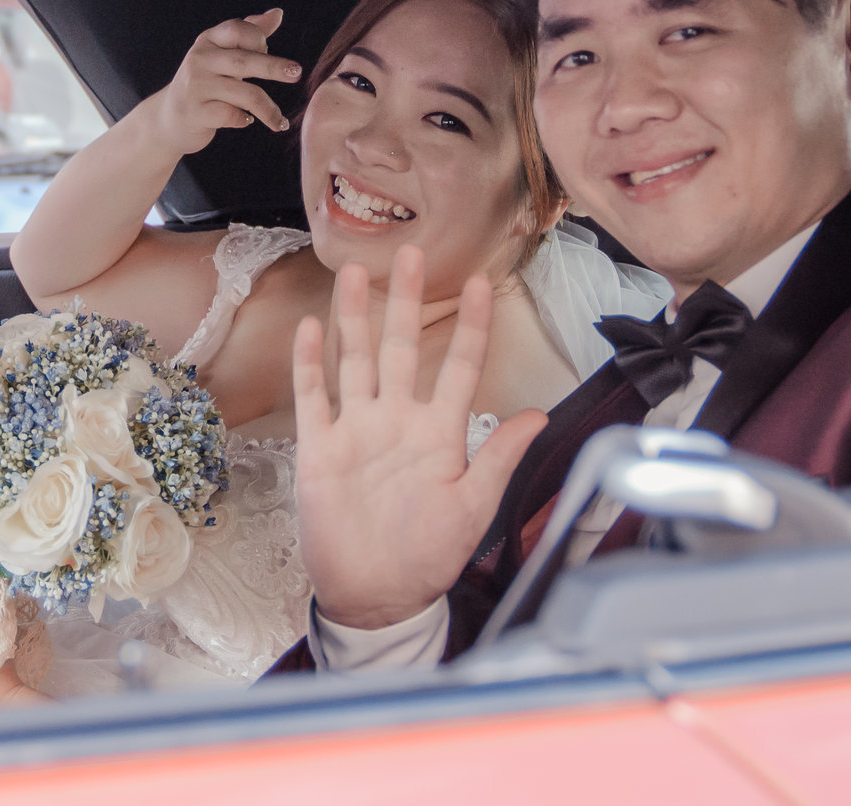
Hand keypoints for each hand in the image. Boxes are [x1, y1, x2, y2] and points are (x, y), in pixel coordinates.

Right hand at [146, 9, 301, 154]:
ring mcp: (196, 87)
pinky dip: (245, 120)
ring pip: (244, 93)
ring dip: (268, 109)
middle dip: (273, 66)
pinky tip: (248, 121)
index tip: (266, 51)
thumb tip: (278, 13)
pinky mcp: (196, 113)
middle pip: (243, 60)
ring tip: (281, 122)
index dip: (258, 38)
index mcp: (208, 41)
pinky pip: (231, 116)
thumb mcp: (222, 53)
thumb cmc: (205, 81)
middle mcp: (200, 60)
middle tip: (297, 73)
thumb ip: (249, 33)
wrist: (169, 117)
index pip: (237, 29)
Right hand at [292, 246, 546, 630]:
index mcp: (439, 432)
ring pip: (357, 360)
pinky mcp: (320, 448)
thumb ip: (499, 457)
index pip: (461, 366)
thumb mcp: (474, 507)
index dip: (473, 326)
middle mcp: (398, 420)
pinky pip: (314, 397)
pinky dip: (310, 363)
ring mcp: (357, 430)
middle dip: (407, 301)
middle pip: (404, 348)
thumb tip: (540, 414)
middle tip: (411, 253)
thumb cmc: (427, 556)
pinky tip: (311, 328)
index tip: (485, 284)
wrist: (375, 595)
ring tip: (355, 273)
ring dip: (354, 317)